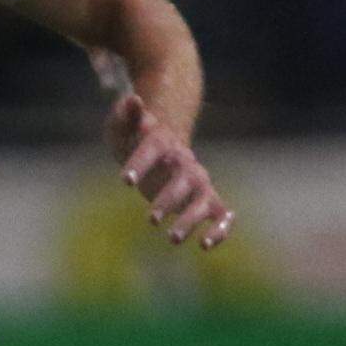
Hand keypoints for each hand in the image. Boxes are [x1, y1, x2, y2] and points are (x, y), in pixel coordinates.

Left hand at [108, 91, 232, 248]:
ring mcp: (198, 182)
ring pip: (204, 199)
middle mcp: (186, 162)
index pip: (153, 149)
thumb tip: (133, 100)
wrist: (158, 147)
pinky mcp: (206, 200)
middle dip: (169, 199)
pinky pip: (221, 216)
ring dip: (190, 219)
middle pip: (184, 178)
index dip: (141, 163)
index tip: (124, 180)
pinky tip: (205, 246)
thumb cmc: (136, 138)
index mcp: (163, 142)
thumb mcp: (125, 126)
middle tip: (150, 219)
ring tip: (172, 239)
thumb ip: (128, 115)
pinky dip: (219, 230)